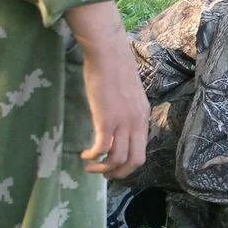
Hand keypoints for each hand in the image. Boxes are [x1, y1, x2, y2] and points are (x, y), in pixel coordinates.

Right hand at [65, 1, 146, 177]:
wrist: (108, 54)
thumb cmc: (113, 69)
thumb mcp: (128, 95)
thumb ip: (126, 112)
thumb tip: (117, 124)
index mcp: (143, 118)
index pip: (141, 150)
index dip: (128, 164)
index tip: (114, 166)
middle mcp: (136, 123)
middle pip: (135, 160)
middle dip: (119, 173)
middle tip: (104, 174)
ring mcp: (123, 122)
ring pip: (117, 158)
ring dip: (103, 168)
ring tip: (90, 165)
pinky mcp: (106, 119)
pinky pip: (102, 147)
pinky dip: (93, 156)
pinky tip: (84, 154)